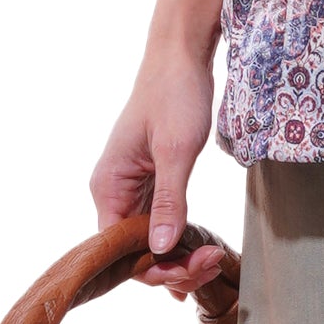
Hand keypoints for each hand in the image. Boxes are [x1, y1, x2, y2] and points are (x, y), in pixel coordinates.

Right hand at [88, 0, 241, 294]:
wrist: (181, 55)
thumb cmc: (174, 94)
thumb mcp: (176, 151)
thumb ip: (169, 203)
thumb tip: (161, 249)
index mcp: (108, 185)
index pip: (119, 250)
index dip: (154, 267)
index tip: (191, 268)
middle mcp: (114, 191)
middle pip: (135, 249)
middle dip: (172, 263)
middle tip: (213, 262)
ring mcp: (132, 187)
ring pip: (151, 238)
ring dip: (180, 253)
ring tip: (215, 257)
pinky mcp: (152, 180)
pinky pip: (161, 221)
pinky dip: (182, 237)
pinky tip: (203, 251)